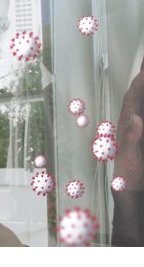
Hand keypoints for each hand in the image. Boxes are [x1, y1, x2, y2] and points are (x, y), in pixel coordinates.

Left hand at [114, 57, 143, 189]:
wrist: (131, 186)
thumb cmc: (128, 172)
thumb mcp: (128, 155)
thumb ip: (131, 137)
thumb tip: (136, 118)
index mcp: (128, 123)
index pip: (133, 97)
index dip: (139, 83)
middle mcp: (133, 120)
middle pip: (139, 94)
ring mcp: (139, 125)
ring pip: (141, 101)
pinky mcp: (143, 131)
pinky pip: (143, 112)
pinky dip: (143, 100)